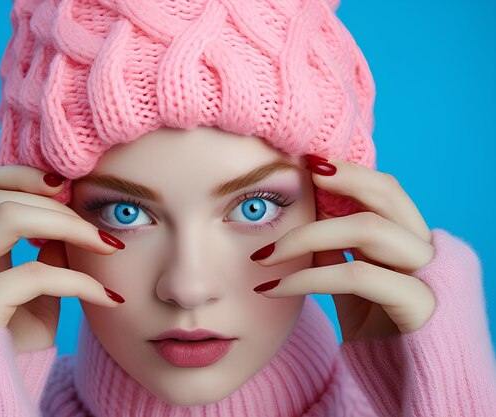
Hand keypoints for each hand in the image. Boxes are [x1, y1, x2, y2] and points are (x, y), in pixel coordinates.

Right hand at [0, 165, 124, 352]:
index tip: (70, 188)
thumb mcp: (35, 290)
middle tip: (98, 228)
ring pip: (7, 216)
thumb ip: (48, 253)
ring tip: (107, 245)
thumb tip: (74, 223)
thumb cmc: (14, 343)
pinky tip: (109, 296)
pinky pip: (34, 274)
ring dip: (68, 225)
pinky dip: (80, 280)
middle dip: (58, 204)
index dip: (27, 175)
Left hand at [250, 156, 436, 342]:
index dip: (347, 172)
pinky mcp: (420, 304)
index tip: (306, 162)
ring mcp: (428, 275)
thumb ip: (339, 253)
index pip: (383, 191)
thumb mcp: (356, 284)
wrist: (416, 383)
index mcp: (411, 240)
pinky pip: (355, 275)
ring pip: (367, 229)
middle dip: (340, 177)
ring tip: (265, 254)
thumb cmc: (384, 328)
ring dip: (307, 235)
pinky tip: (273, 288)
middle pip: (387, 193)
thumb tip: (307, 225)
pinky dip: (307, 277)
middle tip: (298, 172)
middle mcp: (427, 249)